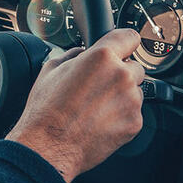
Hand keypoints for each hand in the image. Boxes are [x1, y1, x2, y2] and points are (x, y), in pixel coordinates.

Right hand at [5, 28, 144, 182]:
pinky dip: (121, 115)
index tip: (123, 47)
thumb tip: (82, 53)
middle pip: (134, 66)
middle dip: (120, 73)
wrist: (49, 145)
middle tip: (98, 86)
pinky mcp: (134, 123)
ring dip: (121, 95)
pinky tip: (100, 120)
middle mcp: (121, 76)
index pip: (129, 37)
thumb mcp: (51, 69)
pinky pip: (133, 112)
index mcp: (101, 57)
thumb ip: (74, 55)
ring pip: (135, 91)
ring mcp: (131, 101)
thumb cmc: (47, 110)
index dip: (124, 42)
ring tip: (96, 107)